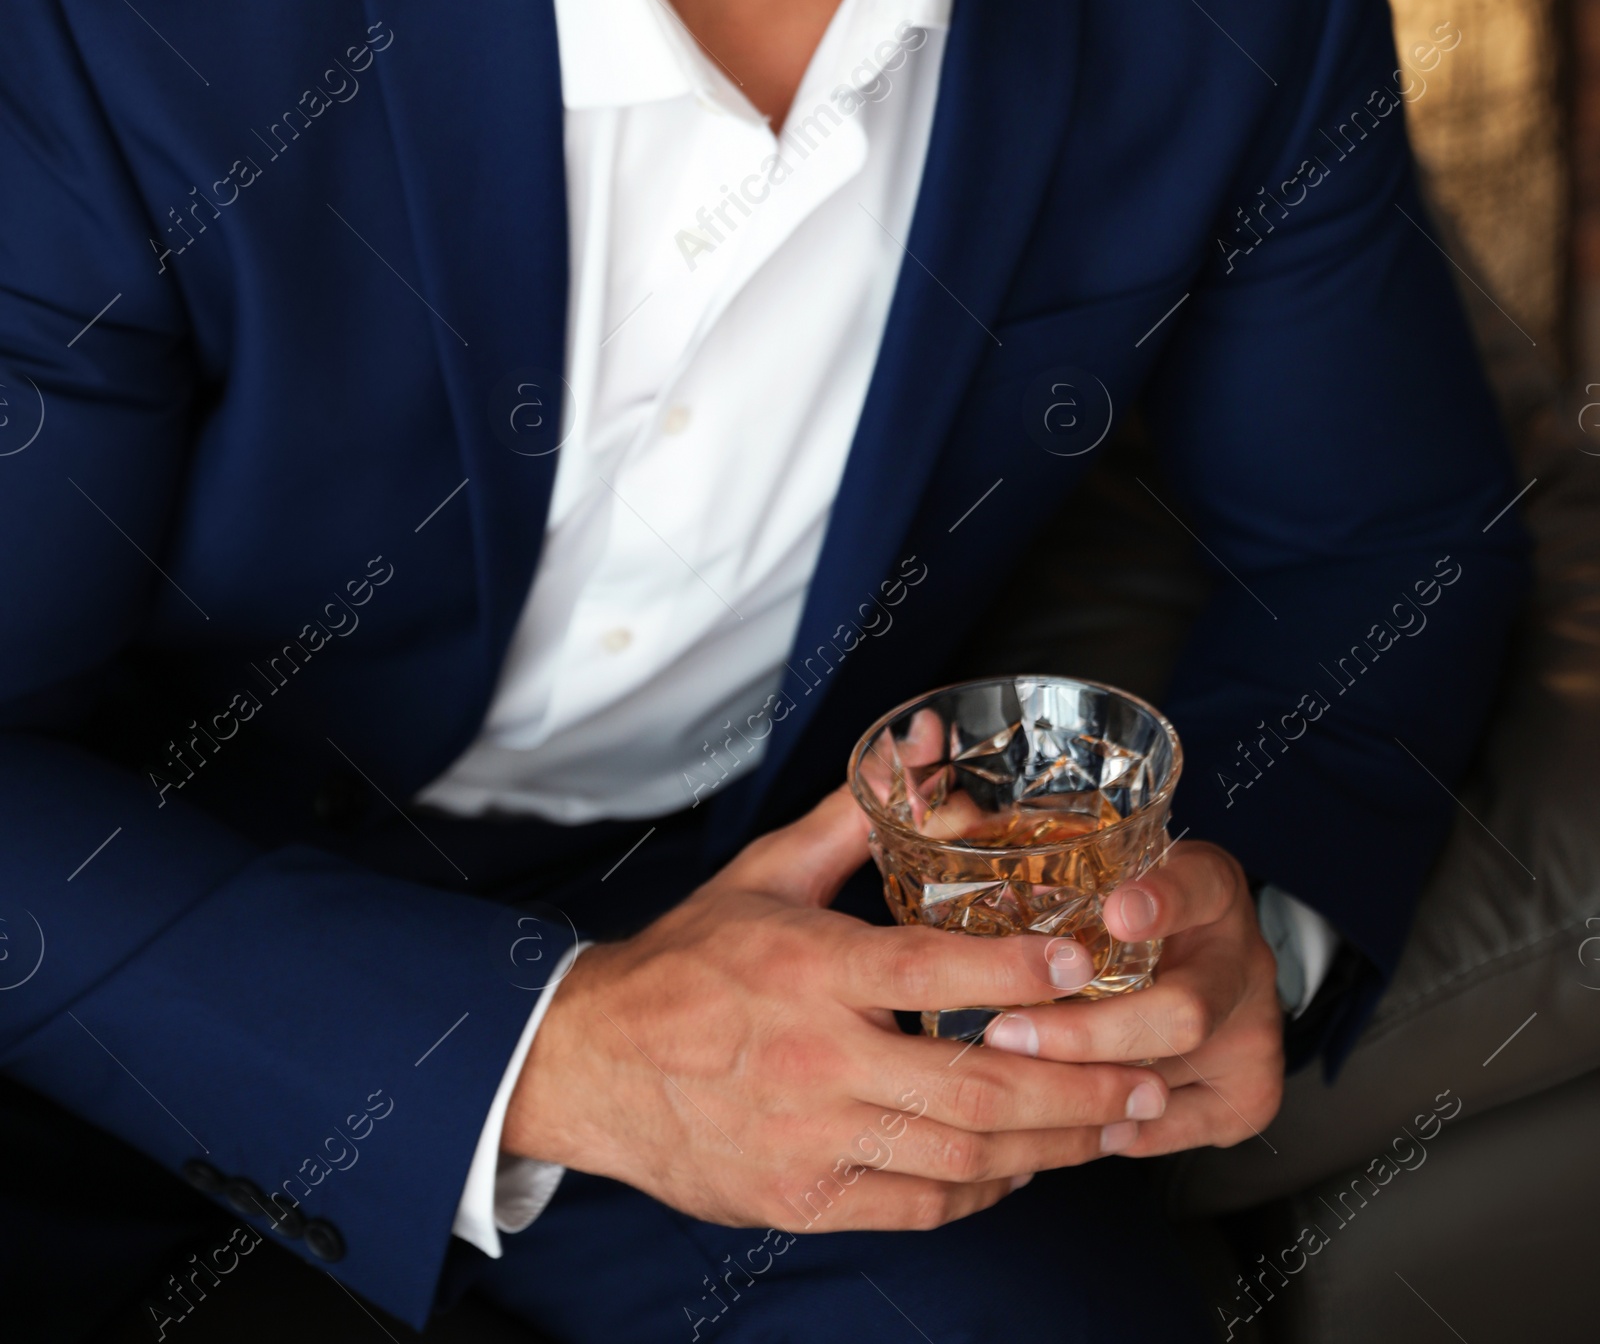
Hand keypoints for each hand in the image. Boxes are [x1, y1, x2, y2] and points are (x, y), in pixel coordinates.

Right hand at [504, 786, 1174, 1231]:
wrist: (593, 1065)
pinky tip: (1026, 1163)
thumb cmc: (689, 961)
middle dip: (1077, 1086)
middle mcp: (818, 1061)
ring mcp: (813, 1141)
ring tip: (1119, 1123)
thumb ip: (859, 815)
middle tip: (1149, 1075)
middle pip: (972, 1088)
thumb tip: (925, 744)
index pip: (932, 974)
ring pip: (960, 1158)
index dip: (1018, 972)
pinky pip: (919, 1207)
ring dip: (1053, 1145)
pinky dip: (984, 1190)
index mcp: (812, 970)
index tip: (1085, 961)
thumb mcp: (767, 871)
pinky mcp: (806, 1198)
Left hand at [983, 841, 1283, 1155]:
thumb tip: (957, 818)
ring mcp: (1256, 1035)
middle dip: (1087, 1032)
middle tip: (1008, 1033)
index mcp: (1214, 889)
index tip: (1114, 912)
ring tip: (1009, 1085)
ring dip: (1084, 1088)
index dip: (1160, 902)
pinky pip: (1175, 1127)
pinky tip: (1059, 1120)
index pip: (1198, 888)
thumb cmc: (1140, 912)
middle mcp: (1246, 962)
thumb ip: (1058, 863)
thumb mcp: (1118, 870)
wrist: (1212, 964)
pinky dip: (1113, 1126)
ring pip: (1168, 1078)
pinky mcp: (1250, 1096)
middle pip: (1182, 1011)